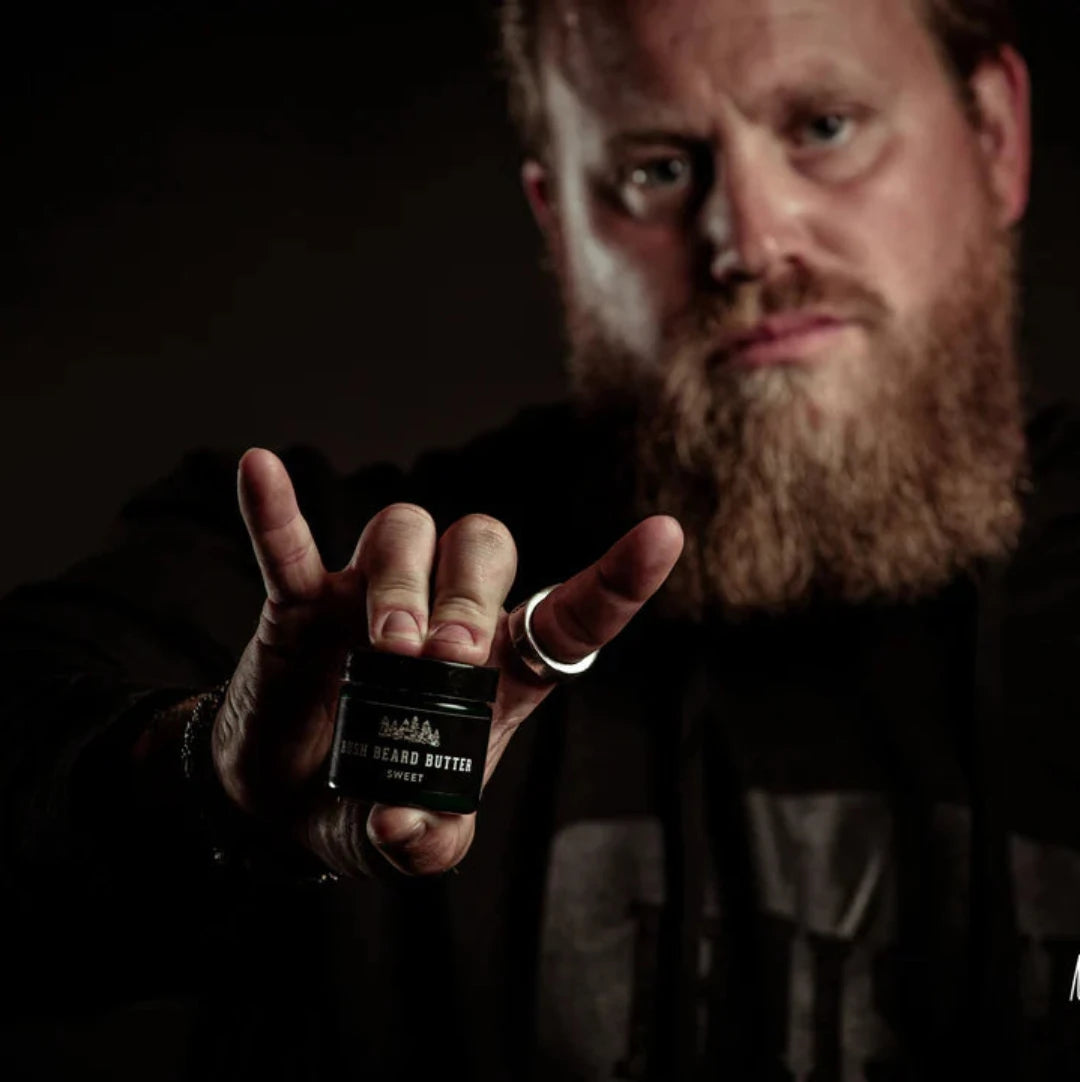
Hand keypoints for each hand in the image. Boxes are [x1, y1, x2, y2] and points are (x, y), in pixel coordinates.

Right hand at [217, 448, 682, 876]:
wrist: (288, 799)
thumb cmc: (372, 804)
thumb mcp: (413, 842)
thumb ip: (426, 844)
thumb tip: (401, 821)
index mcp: (497, 671)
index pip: (570, 615)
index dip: (618, 577)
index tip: (665, 533)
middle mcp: (444, 618)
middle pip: (484, 547)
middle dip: (470, 595)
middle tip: (445, 658)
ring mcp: (371, 599)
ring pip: (404, 530)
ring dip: (401, 582)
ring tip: (388, 650)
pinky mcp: (302, 603)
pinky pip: (291, 546)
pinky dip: (277, 513)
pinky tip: (260, 468)